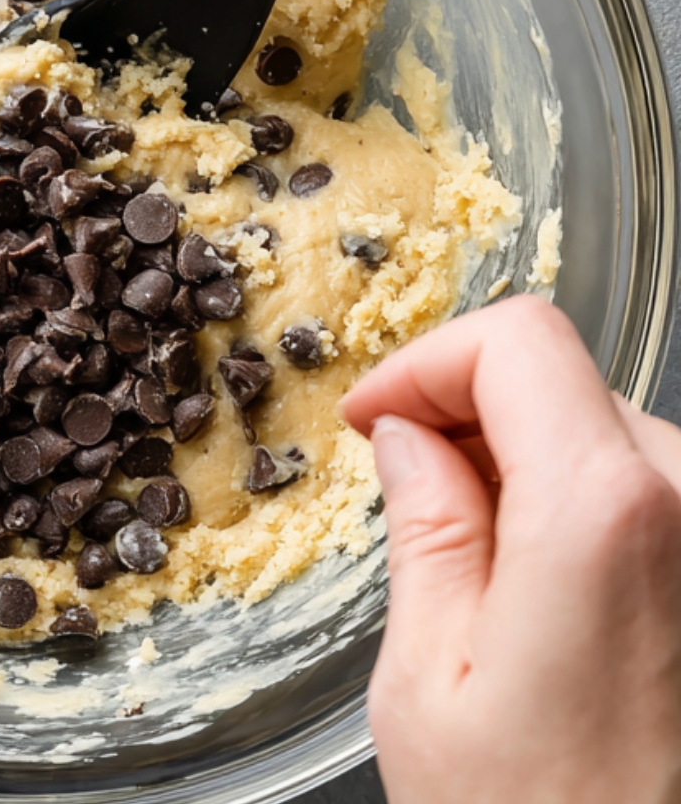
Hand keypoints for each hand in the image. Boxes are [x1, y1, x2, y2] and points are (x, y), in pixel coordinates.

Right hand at [341, 295, 680, 803]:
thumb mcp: (429, 680)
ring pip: (603, 434)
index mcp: (604, 518)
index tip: (375, 414)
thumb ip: (424, 529)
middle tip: (402, 478)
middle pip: (559, 382)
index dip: (425, 363)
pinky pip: (649, 492)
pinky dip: (574, 503)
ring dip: (518, 459)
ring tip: (468, 550)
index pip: (517, 343)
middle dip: (462, 411)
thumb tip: (407, 438)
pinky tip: (534, 580)